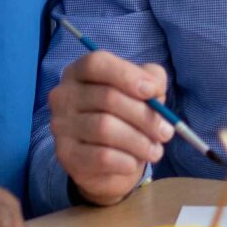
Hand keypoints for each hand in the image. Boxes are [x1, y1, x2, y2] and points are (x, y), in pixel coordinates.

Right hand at [48, 49, 173, 204]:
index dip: (127, 75)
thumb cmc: (126, 117)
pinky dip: (125, 161)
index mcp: (79, 72)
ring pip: (105, 128)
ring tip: (155, 150)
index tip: (154, 91)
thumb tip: (154, 88)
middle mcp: (63, 95)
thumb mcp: (142, 92)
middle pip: (106, 97)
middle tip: (166, 132)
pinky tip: (134, 163)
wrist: (109, 163)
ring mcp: (61, 125)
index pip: (97, 63)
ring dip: (139, 141)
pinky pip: (101, 156)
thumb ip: (152, 80)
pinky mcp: (66, 155)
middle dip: (144, 116)